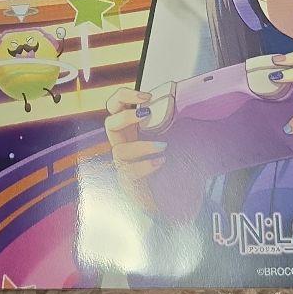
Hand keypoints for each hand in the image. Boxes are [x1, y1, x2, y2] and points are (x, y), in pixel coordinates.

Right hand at [104, 88, 167, 209]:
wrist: (177, 197)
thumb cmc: (174, 165)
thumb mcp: (176, 136)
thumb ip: (173, 120)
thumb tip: (184, 100)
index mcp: (132, 129)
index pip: (116, 106)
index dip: (125, 96)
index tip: (147, 96)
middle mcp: (124, 145)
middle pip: (109, 123)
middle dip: (125, 116)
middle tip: (145, 114)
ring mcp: (124, 164)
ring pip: (118, 150)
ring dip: (142, 145)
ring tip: (163, 146)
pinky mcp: (128, 183)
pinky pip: (128, 172)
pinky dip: (145, 165)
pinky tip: (161, 162)